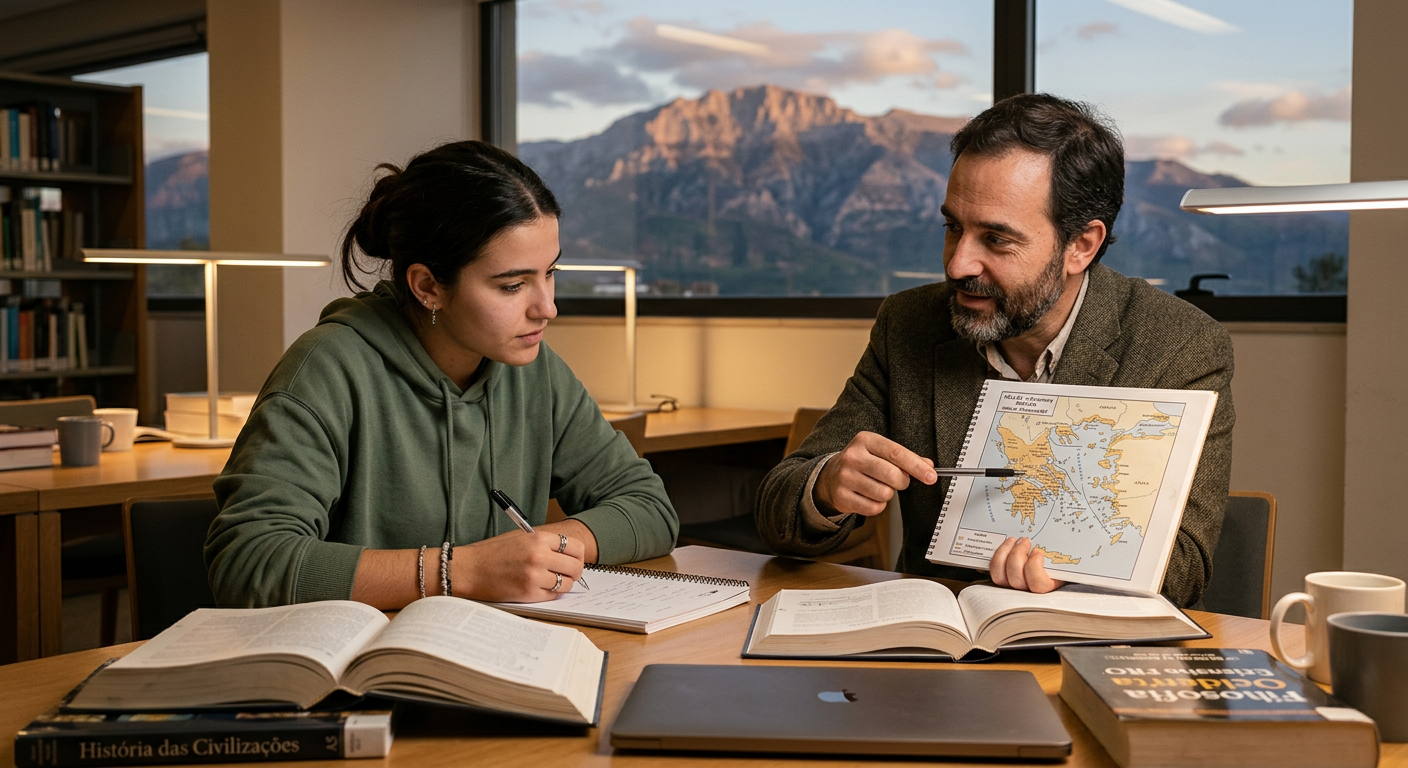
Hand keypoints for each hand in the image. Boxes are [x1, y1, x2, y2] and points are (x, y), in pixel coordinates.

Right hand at [456, 530, 585, 602]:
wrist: (468, 569)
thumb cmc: (492, 552)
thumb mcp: (520, 537)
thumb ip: (544, 543)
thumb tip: (568, 554)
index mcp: (538, 539)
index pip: (575, 547)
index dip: (577, 555)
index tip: (574, 559)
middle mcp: (539, 557)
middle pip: (575, 567)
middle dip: (574, 571)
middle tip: (568, 573)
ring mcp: (535, 577)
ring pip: (566, 584)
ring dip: (563, 584)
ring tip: (553, 581)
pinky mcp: (529, 594)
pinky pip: (553, 596)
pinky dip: (551, 593)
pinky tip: (541, 587)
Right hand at [814, 431, 936, 516]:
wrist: (830, 476)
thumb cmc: (862, 462)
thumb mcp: (880, 452)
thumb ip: (905, 458)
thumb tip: (928, 466)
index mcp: (865, 440)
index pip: (897, 453)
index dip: (917, 467)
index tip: (931, 477)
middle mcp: (853, 456)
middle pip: (893, 475)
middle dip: (902, 482)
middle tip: (897, 481)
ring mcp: (845, 477)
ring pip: (884, 494)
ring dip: (888, 494)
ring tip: (878, 487)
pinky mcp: (841, 496)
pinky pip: (874, 508)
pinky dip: (877, 506)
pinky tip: (868, 496)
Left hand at [989, 537, 1065, 593]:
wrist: (1049, 562)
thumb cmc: (1058, 562)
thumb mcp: (1064, 560)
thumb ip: (1061, 557)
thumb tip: (1069, 544)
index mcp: (1048, 587)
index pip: (1038, 585)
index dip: (1034, 568)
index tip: (1037, 552)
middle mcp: (1028, 591)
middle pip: (1016, 580)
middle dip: (1018, 555)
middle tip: (1025, 541)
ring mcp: (1013, 587)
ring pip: (1000, 576)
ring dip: (1005, 553)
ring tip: (1014, 540)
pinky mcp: (1002, 578)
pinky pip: (994, 570)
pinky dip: (999, 554)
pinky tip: (1008, 543)